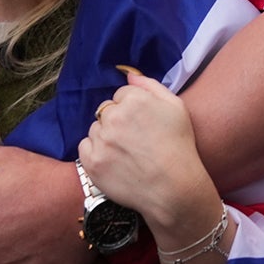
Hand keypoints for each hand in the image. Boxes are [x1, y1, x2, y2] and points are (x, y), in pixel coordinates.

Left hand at [79, 69, 220, 239]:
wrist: (173, 187)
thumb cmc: (179, 146)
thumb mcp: (176, 106)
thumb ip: (150, 85)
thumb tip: (128, 75)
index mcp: (135, 100)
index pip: (121, 95)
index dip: (133, 109)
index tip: (142, 123)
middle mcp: (114, 116)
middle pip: (106, 110)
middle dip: (117, 120)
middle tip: (135, 139)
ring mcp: (101, 140)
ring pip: (95, 129)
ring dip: (106, 136)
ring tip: (126, 152)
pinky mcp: (91, 161)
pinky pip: (85, 147)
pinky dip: (96, 152)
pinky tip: (114, 160)